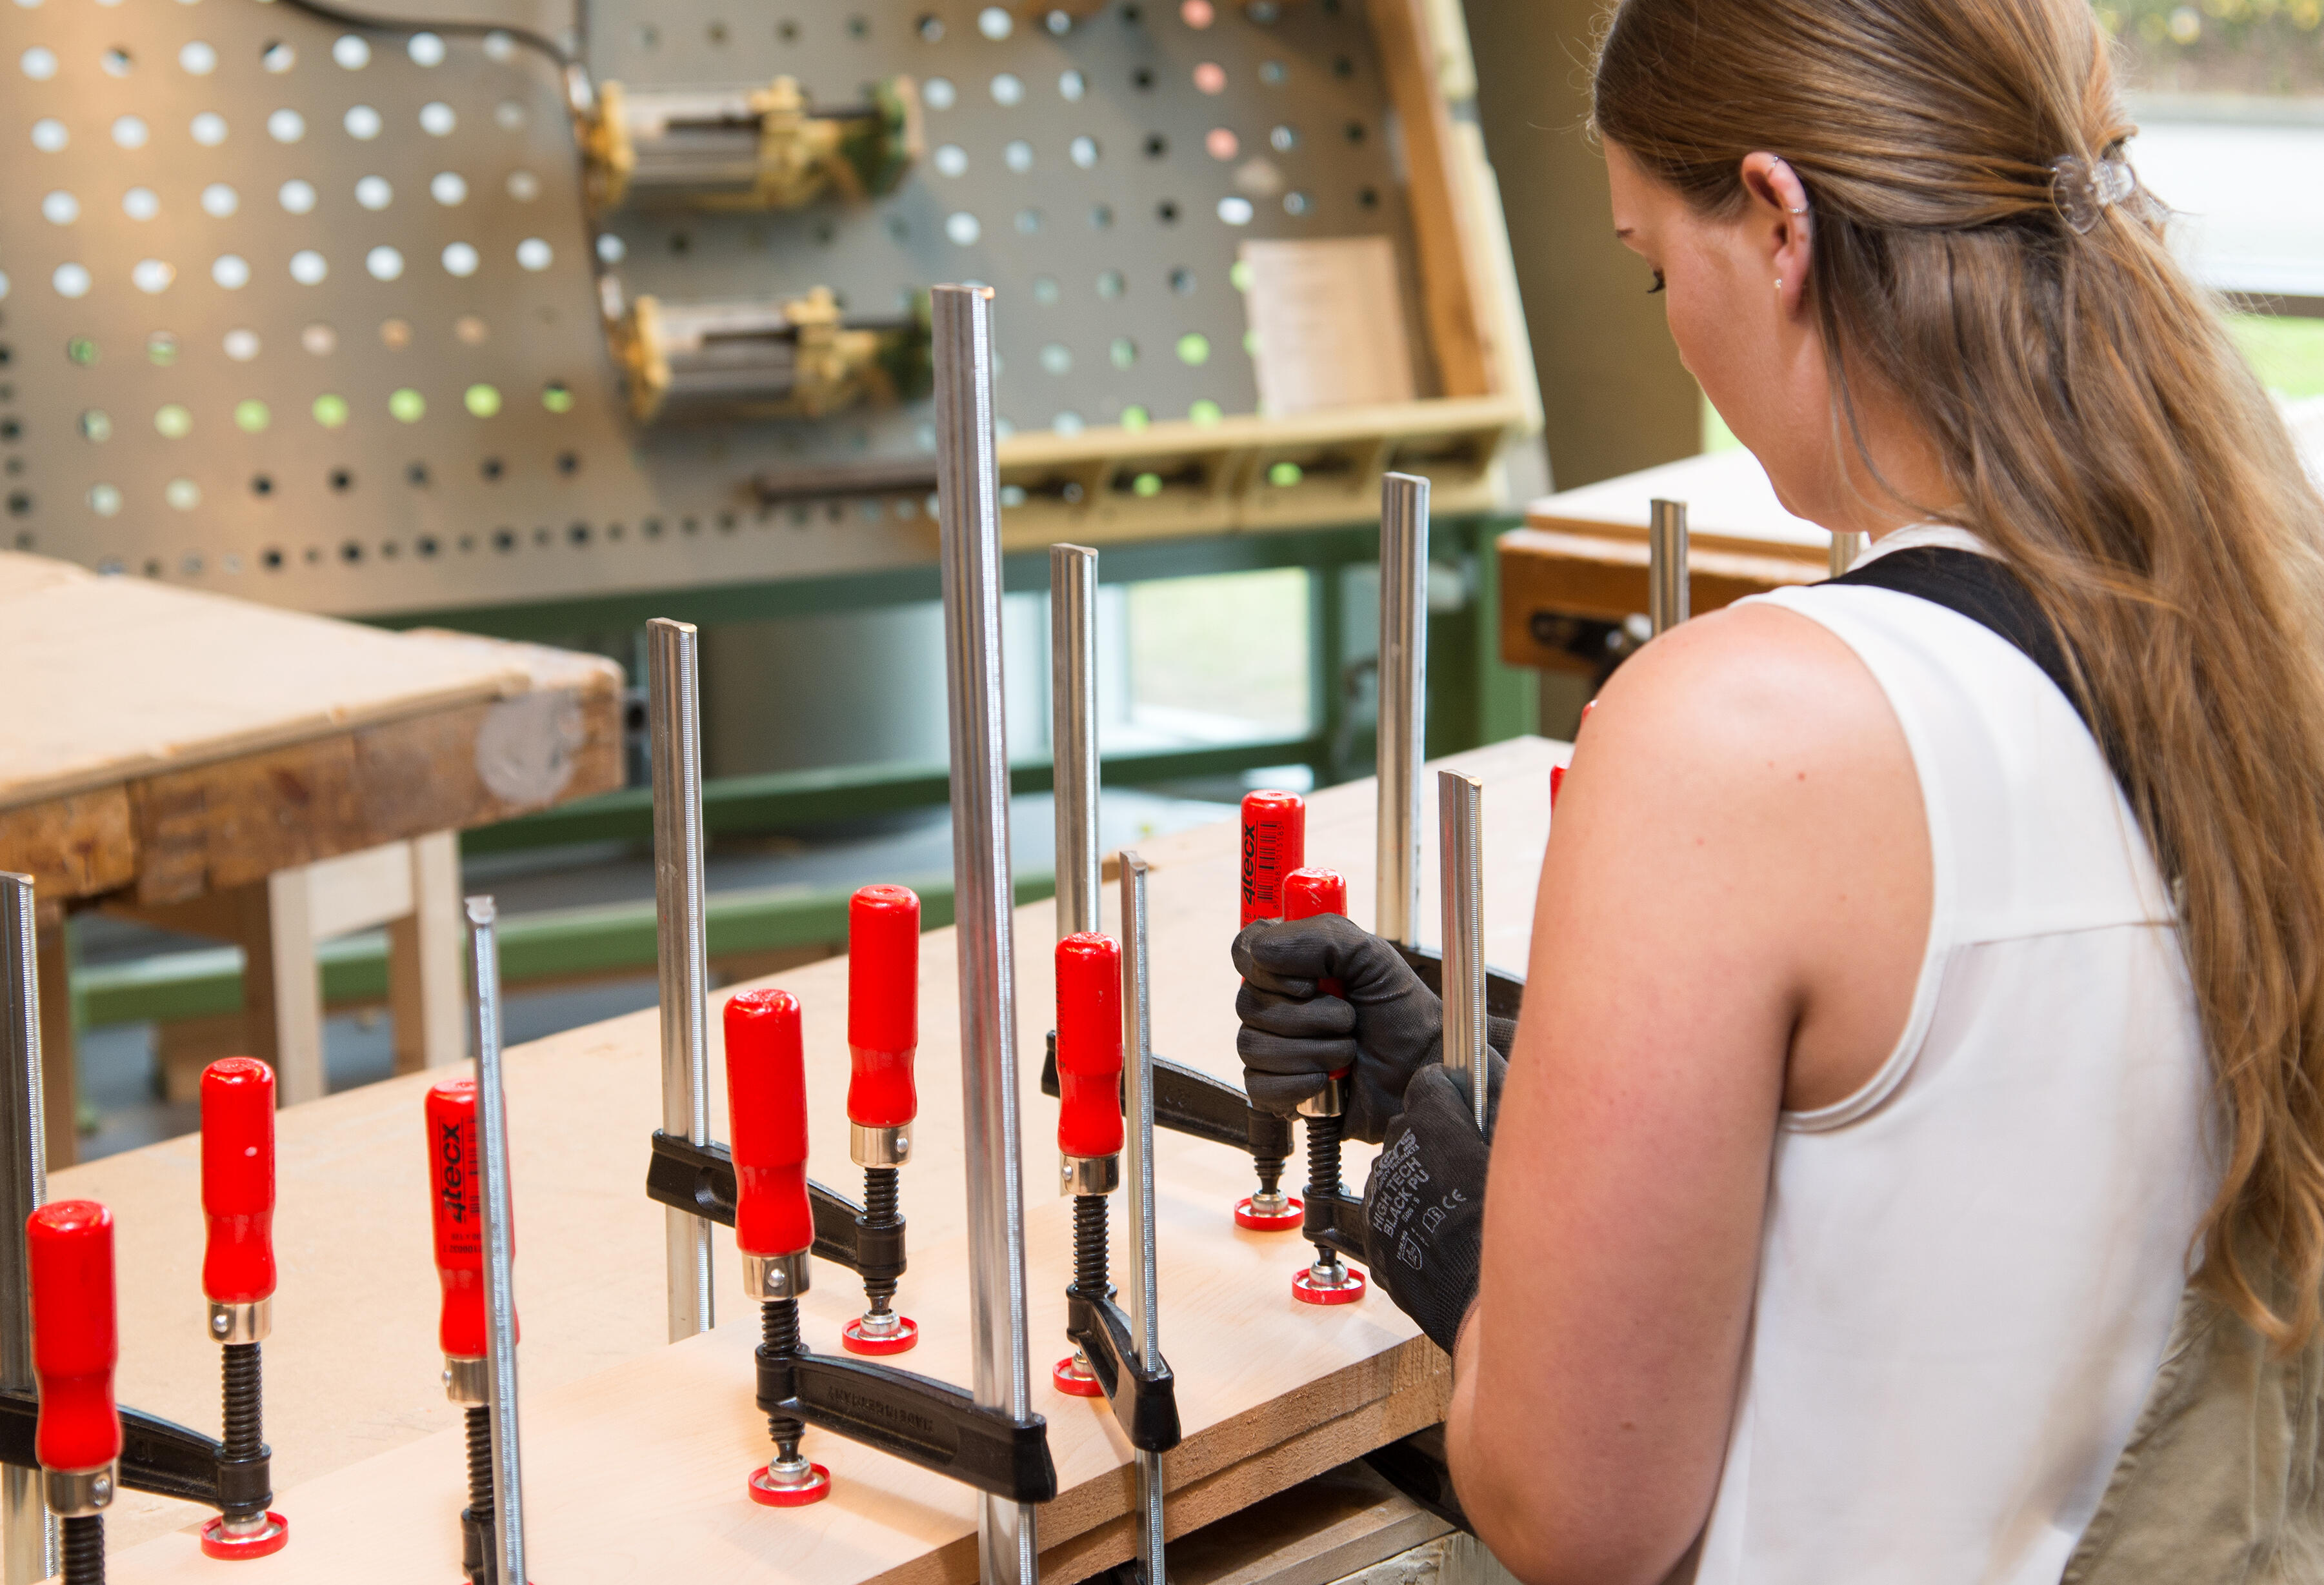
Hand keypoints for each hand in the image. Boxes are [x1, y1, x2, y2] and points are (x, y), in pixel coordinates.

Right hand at [1234, 913, 1513, 1142]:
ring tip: (1347, 1053)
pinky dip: (1295, 1084)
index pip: (1246, 951)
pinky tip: (1325, 1082)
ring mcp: (1277, 1047)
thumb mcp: (1372, 957)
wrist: (1422, 1073)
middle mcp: (1280, 1002)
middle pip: (1248, 1003)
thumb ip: (1319, 937)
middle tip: (1349, 1020)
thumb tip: (1261, 951)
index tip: (1309, 982)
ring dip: (1310, 1051)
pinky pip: (1257, 1086)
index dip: (1267, 968)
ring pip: (1252, 1046)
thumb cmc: (1404, 1014)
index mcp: (1296, 963)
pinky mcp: (1279, 1089)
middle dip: (1307, 1017)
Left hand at [1362, 1056, 1502, 1353]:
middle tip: (1469, 1164)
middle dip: (1435, 1138)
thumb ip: (1502, 1106)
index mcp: (1433, 1127)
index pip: (1431, 1084)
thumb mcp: (1521, 1157)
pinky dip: (1408, 1216)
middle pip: (1410, 1128)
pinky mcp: (1374, 1239)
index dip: (1452, 1095)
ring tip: (1454, 1206)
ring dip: (1418, 1179)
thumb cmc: (1521, 1237)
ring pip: (1396, 1171)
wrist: (1487, 1308)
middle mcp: (1397, 1157)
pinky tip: (1438, 1235)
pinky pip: (1387, 1212)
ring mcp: (1380, 1199)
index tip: (1466, 1105)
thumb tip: (1490, 1068)